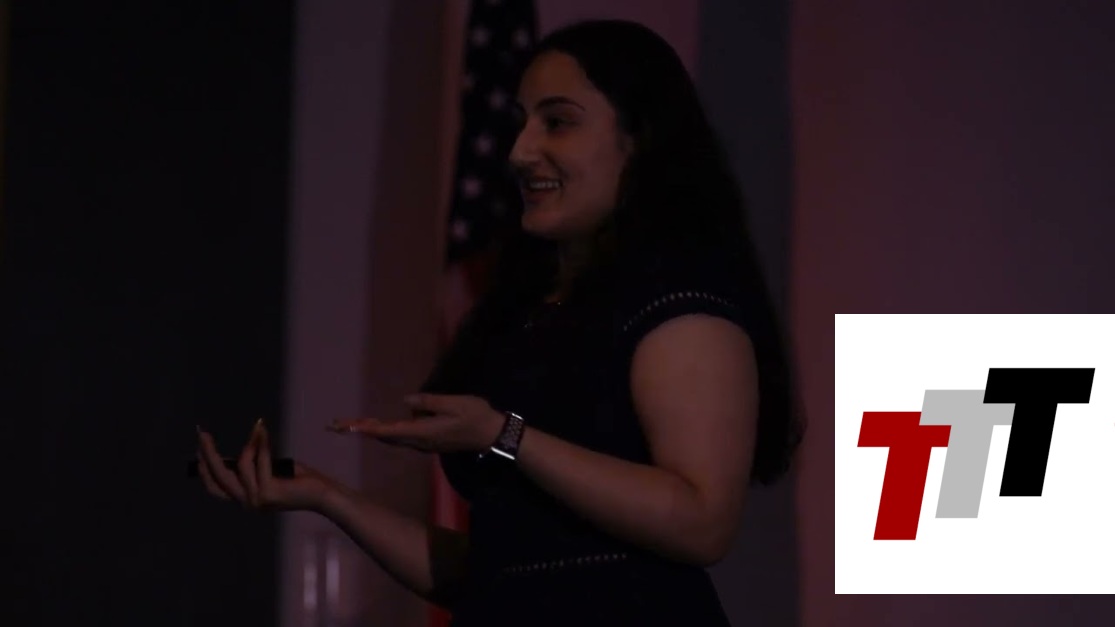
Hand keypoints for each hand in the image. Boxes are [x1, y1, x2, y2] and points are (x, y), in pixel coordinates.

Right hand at [196, 420, 336, 512]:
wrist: (323, 494)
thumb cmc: (299, 480)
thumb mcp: (269, 471)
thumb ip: (252, 466)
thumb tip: (235, 452)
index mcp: (246, 500)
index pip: (215, 488)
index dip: (204, 469)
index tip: (198, 448)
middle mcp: (247, 503)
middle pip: (219, 478)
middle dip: (208, 454)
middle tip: (203, 434)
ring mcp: (257, 500)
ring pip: (241, 464)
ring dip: (250, 443)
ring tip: (259, 428)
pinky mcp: (269, 493)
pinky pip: (260, 460)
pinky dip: (261, 442)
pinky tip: (262, 430)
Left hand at [327, 393, 504, 453]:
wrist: (492, 435)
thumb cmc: (476, 416)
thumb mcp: (454, 403)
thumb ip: (429, 402)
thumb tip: (406, 402)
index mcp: (423, 432)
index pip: (388, 430)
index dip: (366, 428)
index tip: (347, 426)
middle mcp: (419, 441)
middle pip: (384, 436)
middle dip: (361, 430)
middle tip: (336, 425)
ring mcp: (423, 443)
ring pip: (391, 437)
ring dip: (371, 430)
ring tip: (350, 424)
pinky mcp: (428, 441)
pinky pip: (401, 435)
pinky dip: (385, 430)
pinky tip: (378, 425)